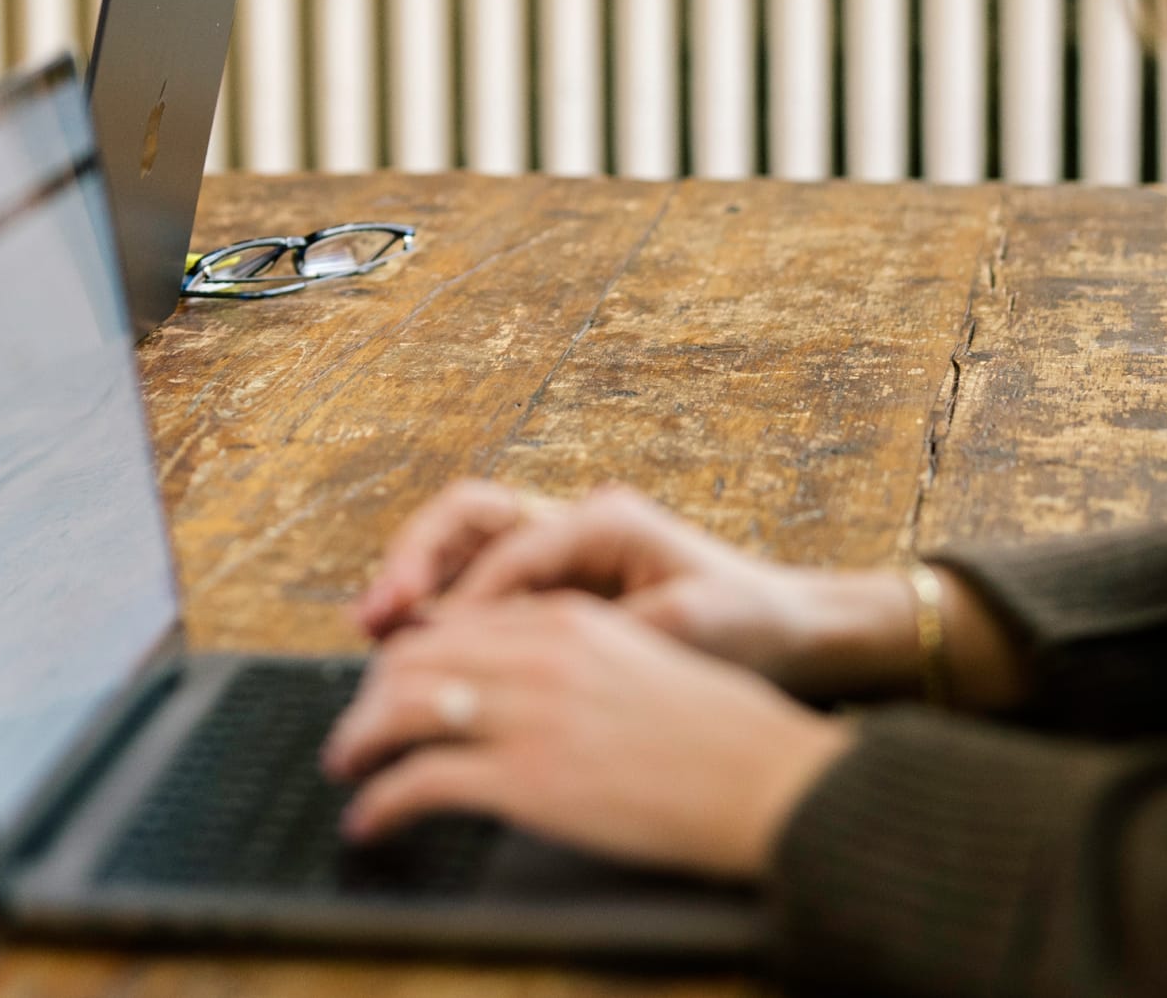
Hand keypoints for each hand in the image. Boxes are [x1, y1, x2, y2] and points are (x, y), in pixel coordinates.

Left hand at [322, 593, 853, 877]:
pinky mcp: (524, 778)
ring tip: (346, 764)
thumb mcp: (636, 659)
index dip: (410, 653)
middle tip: (356, 728)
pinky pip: (420, 780)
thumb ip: (569, 656)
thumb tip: (515, 680)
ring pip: (401, 708)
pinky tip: (371, 818)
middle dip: (372, 693)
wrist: (765, 779)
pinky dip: (382, 800)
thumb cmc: (716, 733)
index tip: (389, 683)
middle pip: (414, 657)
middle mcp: (534, 652)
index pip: (455, 621)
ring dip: (359, 737)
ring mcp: (526, 713)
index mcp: (563, 616)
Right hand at [358, 480, 918, 699]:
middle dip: (414, 561)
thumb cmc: (751, 623)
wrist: (796, 632)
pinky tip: (414, 645)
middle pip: (466, 519)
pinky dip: (443, 607)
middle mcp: (570, 522)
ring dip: (416, 580)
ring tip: (370, 624)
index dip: (465, 595)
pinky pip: (481, 584)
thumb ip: (610, 629)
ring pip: (463, 547)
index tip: (430, 640)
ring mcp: (560, 552)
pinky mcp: (558, 587)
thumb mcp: (691, 626)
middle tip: (375, 613)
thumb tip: (532, 648)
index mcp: (602, 518)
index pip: (508, 547)